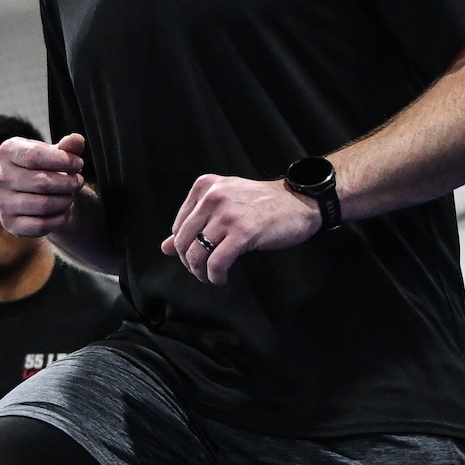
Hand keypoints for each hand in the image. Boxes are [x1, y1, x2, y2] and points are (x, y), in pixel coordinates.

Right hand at [0, 134, 83, 236]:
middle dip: (68, 183)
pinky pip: (40, 225)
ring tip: (71, 195)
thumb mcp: (59, 154)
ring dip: (65, 200)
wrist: (41, 195)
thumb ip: (69, 146)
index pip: (33, 156)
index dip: (62, 161)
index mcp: (7, 151)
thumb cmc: (49, 169)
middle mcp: (1, 177)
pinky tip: (63, 211)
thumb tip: (76, 140)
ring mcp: (3, 202)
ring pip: (43, 205)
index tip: (79, 163)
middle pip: (40, 182)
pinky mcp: (9, 223)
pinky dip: (58, 219)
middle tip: (78, 181)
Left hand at [162, 174, 320, 286]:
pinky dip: (215, 276)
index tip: (197, 258)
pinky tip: (221, 278)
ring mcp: (227, 214)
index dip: (184, 248)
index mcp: (205, 186)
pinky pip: (216, 263)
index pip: (178, 226)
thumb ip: (194, 223)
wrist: (299, 202)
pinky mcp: (243, 232)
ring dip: (201, 273)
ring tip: (212, 277)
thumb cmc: (263, 205)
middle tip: (203, 272)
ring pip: (197, 254)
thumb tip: (164, 248)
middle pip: (184, 242)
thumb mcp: (224, 206)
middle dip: (190, 263)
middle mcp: (213, 196)